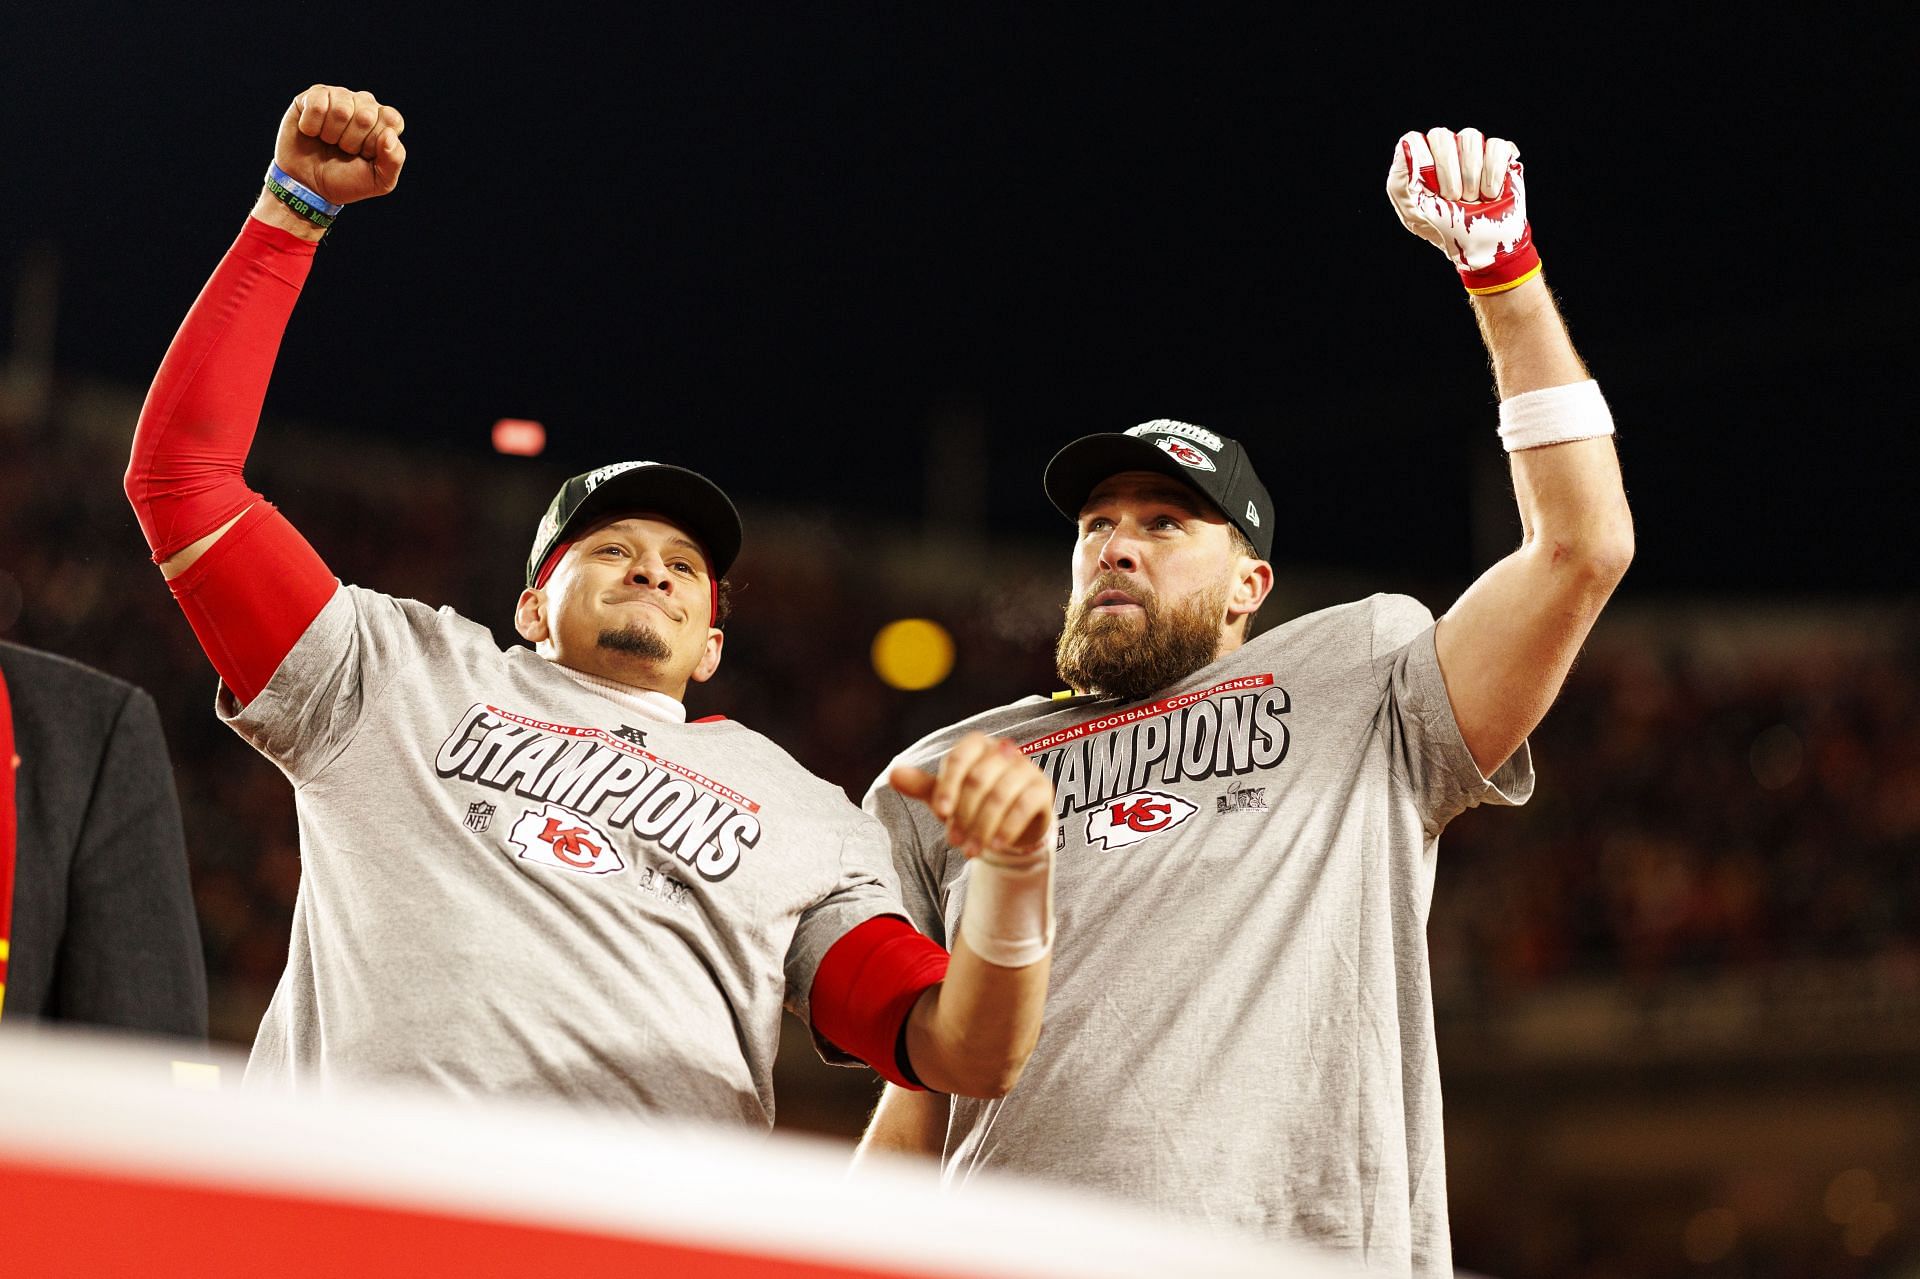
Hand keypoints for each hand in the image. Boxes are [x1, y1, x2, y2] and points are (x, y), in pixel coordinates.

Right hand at [273, 85, 406, 206]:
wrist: (309, 185)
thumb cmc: (345, 180)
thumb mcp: (379, 180)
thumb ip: (394, 160)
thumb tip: (389, 135)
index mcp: (384, 121)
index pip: (391, 118)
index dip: (375, 142)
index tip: (365, 154)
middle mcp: (364, 104)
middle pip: (366, 115)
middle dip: (352, 142)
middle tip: (344, 150)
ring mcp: (339, 97)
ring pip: (341, 110)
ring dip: (331, 135)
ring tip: (328, 141)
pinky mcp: (313, 96)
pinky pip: (317, 105)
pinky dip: (312, 126)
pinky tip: (311, 132)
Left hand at [891, 734, 1053, 860]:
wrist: (1011, 821)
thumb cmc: (974, 802)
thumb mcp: (947, 796)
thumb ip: (923, 786)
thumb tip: (894, 775)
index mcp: (977, 745)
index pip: (960, 758)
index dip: (948, 785)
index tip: (940, 813)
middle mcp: (1004, 751)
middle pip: (979, 780)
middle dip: (964, 814)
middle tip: (954, 842)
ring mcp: (1026, 768)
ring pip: (1001, 795)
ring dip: (983, 826)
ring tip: (970, 851)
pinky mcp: (1042, 789)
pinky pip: (1024, 805)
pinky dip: (1007, 827)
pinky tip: (996, 845)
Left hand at [1386, 126, 1539, 294]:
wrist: (1479, 244)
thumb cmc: (1442, 228)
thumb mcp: (1412, 212)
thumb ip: (1399, 180)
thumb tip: (1404, 146)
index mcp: (1420, 160)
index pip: (1414, 140)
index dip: (1422, 163)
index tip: (1431, 190)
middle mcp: (1445, 148)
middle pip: (1441, 136)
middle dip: (1448, 174)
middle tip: (1453, 198)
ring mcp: (1473, 149)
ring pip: (1470, 137)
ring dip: (1471, 176)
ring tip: (1472, 199)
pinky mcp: (1500, 153)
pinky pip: (1496, 146)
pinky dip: (1494, 173)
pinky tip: (1491, 193)